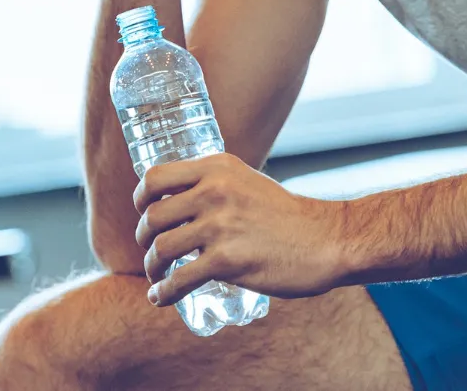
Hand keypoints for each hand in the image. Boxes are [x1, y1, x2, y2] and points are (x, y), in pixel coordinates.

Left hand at [132, 152, 349, 305]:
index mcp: (217, 168)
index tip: (143, 213)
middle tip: (151, 250)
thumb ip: (216, 184)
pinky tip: (160, 297)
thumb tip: (178, 199)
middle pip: (152, 217)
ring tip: (158, 276)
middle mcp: (214, 191)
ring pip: (161, 249)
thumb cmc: (286, 215)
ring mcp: (220, 226)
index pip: (155, 178)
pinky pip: (179, 280)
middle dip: (143, 238)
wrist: (325, 239)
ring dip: (152, 267)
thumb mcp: (247, 181)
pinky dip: (163, 292)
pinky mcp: (227, 261)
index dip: (140, 199)